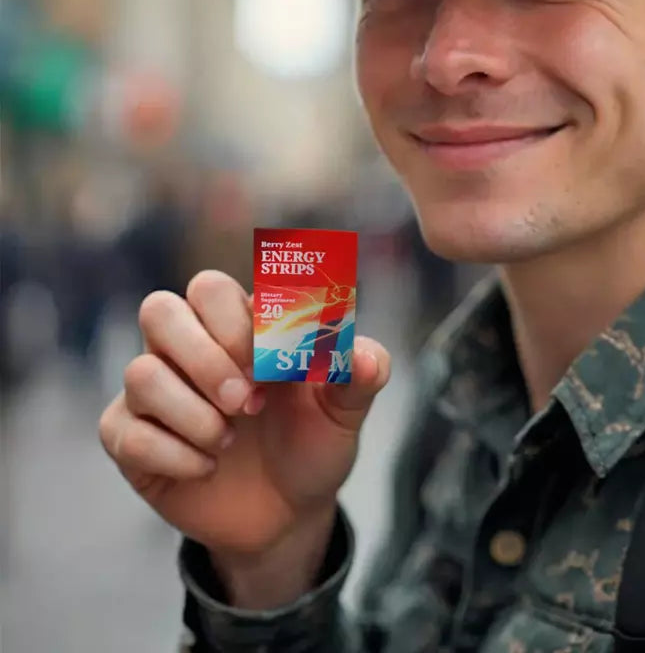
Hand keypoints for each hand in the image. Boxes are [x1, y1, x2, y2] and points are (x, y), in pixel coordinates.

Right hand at [99, 270, 390, 566]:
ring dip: (192, 413)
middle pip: (159, 310)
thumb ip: (363, 373)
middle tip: (247, 402)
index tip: (275, 370)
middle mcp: (190, 347)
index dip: (239, 326)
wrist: (289, 514)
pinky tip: (207, 468)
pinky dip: (174, 454)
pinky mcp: (131, 439)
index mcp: (240, 324)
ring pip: (139, 372)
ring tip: (229, 440)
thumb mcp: (347, 409)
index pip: (212, 289)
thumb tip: (363, 355)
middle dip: (205, 357)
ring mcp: (156, 392)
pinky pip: (122, 431)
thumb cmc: (315, 441)